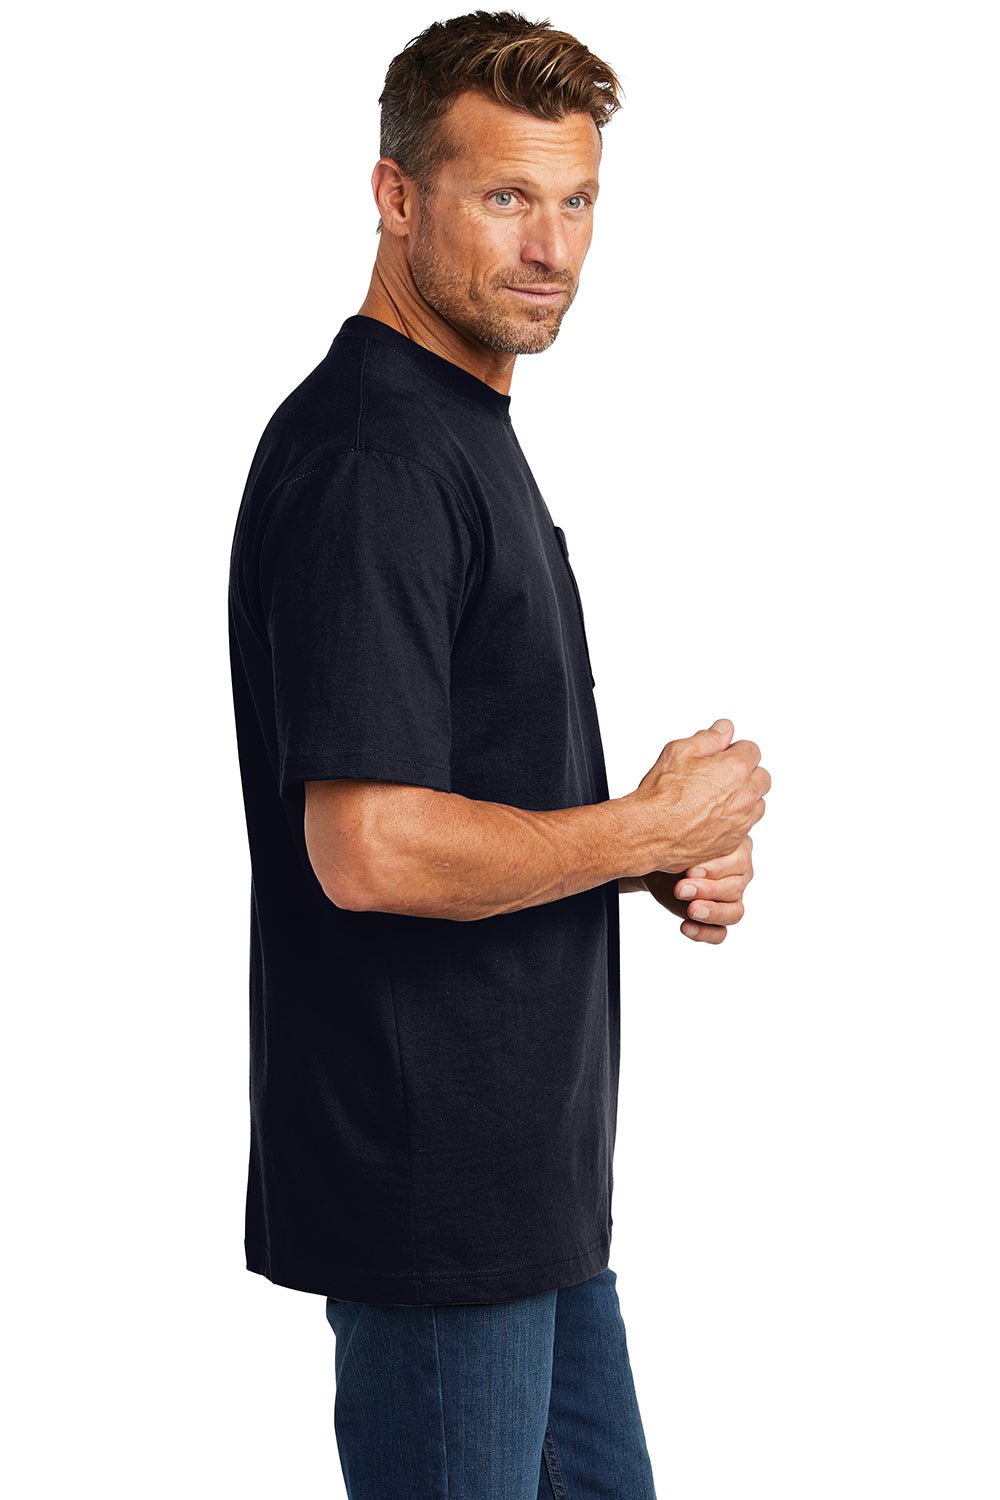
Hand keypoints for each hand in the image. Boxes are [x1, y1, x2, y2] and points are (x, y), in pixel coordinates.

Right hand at [626, 720, 769, 874]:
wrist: (650, 831)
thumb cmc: (662, 795)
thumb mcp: (680, 751)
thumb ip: (709, 738)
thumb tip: (724, 729)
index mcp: (736, 769)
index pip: (752, 750)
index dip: (735, 750)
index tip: (724, 754)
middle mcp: (745, 796)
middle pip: (761, 777)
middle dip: (745, 773)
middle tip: (721, 775)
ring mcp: (742, 821)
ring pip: (757, 804)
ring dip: (744, 798)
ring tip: (717, 798)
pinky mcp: (734, 842)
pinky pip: (746, 829)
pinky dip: (736, 823)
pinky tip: (715, 819)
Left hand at [641, 835, 754, 945]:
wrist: (657, 865)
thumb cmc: (676, 848)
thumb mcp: (684, 842)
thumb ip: (695, 843)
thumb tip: (692, 856)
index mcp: (738, 850)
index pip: (739, 863)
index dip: (716, 869)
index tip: (690, 871)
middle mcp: (740, 876)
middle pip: (735, 888)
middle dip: (707, 890)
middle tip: (681, 890)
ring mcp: (732, 900)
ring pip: (734, 912)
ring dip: (712, 913)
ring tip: (690, 910)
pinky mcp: (718, 921)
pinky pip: (720, 934)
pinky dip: (704, 933)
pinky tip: (686, 927)